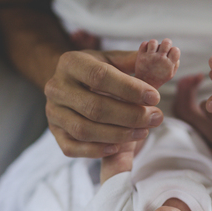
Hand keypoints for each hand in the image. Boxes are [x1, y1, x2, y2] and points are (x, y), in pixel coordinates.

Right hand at [45, 50, 163, 157]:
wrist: (68, 83)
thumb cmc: (96, 71)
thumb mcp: (112, 60)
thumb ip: (133, 62)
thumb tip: (158, 65)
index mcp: (71, 62)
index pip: (100, 76)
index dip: (130, 89)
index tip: (155, 97)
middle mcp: (56, 87)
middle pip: (94, 107)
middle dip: (130, 116)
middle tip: (155, 118)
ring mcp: (53, 112)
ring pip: (84, 130)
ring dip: (118, 135)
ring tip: (143, 132)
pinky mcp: (54, 132)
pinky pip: (71, 148)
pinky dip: (95, 151)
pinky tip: (117, 147)